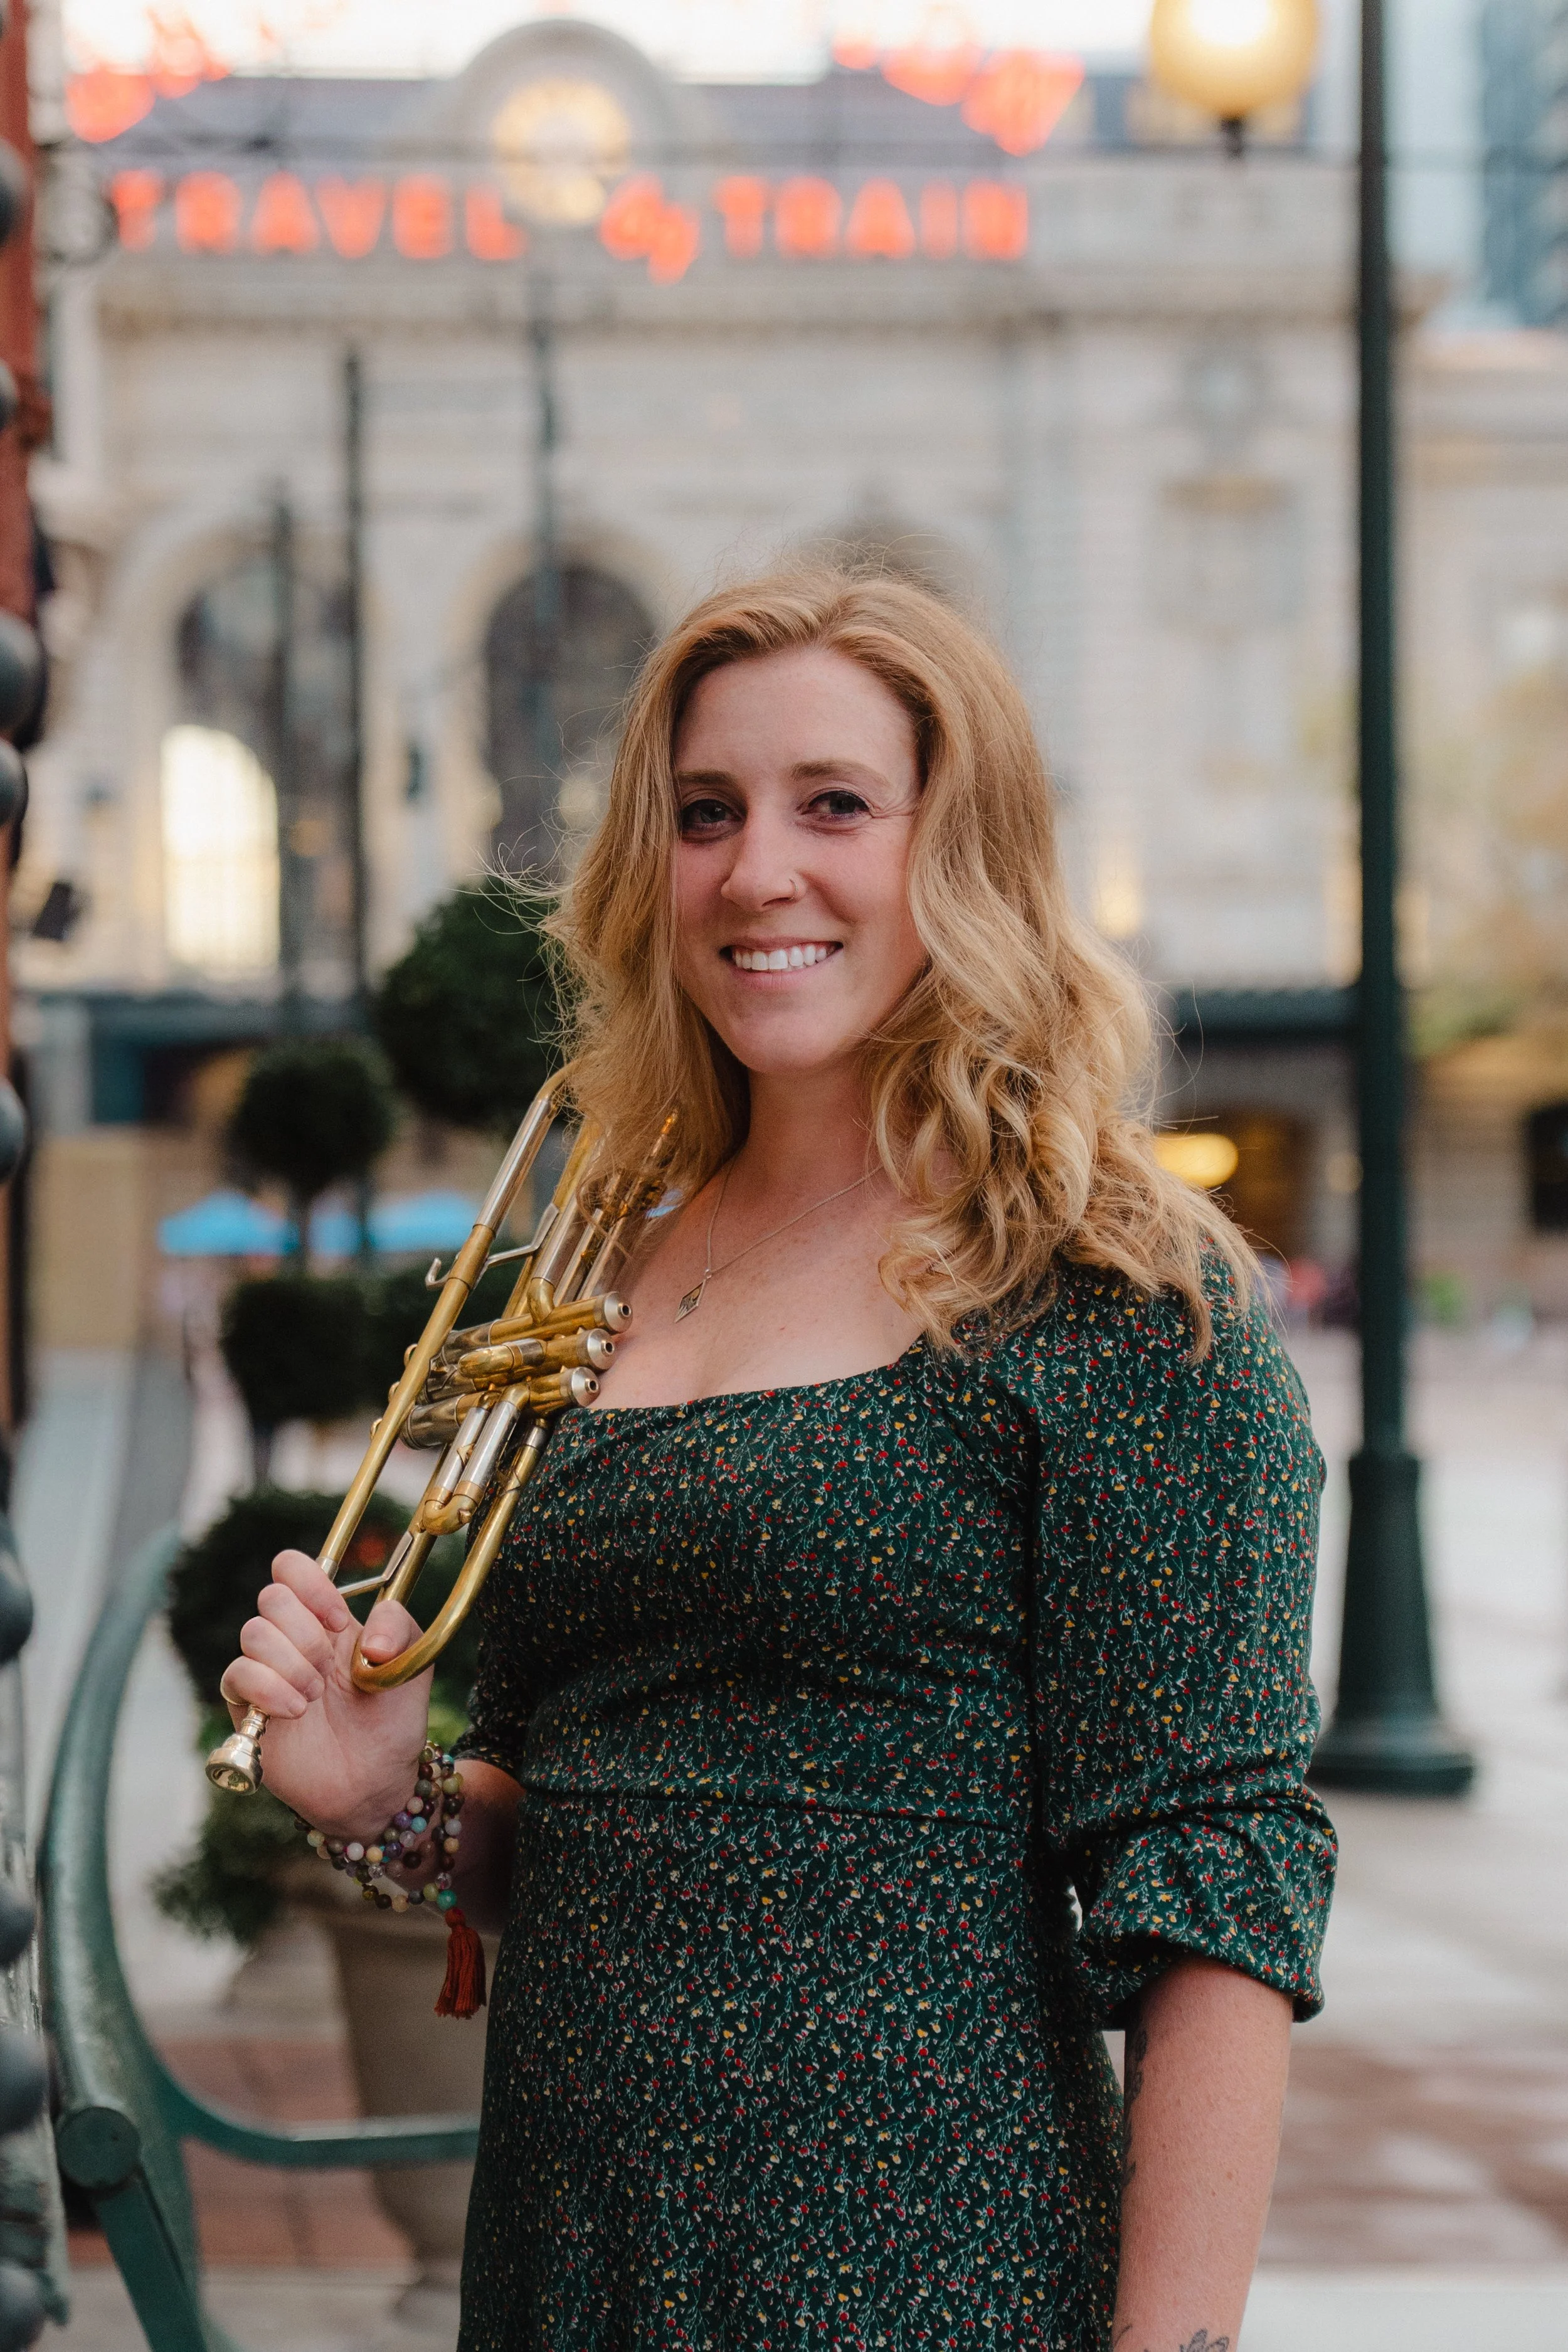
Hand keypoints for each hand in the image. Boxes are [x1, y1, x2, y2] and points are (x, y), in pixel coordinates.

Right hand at [219, 1549, 433, 1838]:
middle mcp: (291, 1638)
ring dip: (291, 1664)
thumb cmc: (392, 1720)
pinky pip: (236, 1675)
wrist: (374, 1782)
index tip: (339, 1621)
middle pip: (271, 1597)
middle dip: (306, 1632)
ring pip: (254, 1633)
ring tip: (315, 1696)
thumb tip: (367, 1637)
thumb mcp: (413, 1664)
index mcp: (326, 1617)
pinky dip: (269, 1689)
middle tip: (328, 1668)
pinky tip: (297, 1711)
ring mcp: (266, 1670)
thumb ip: (398, 1627)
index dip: (310, 1583)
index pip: (291, 1568)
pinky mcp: (246, 1706)